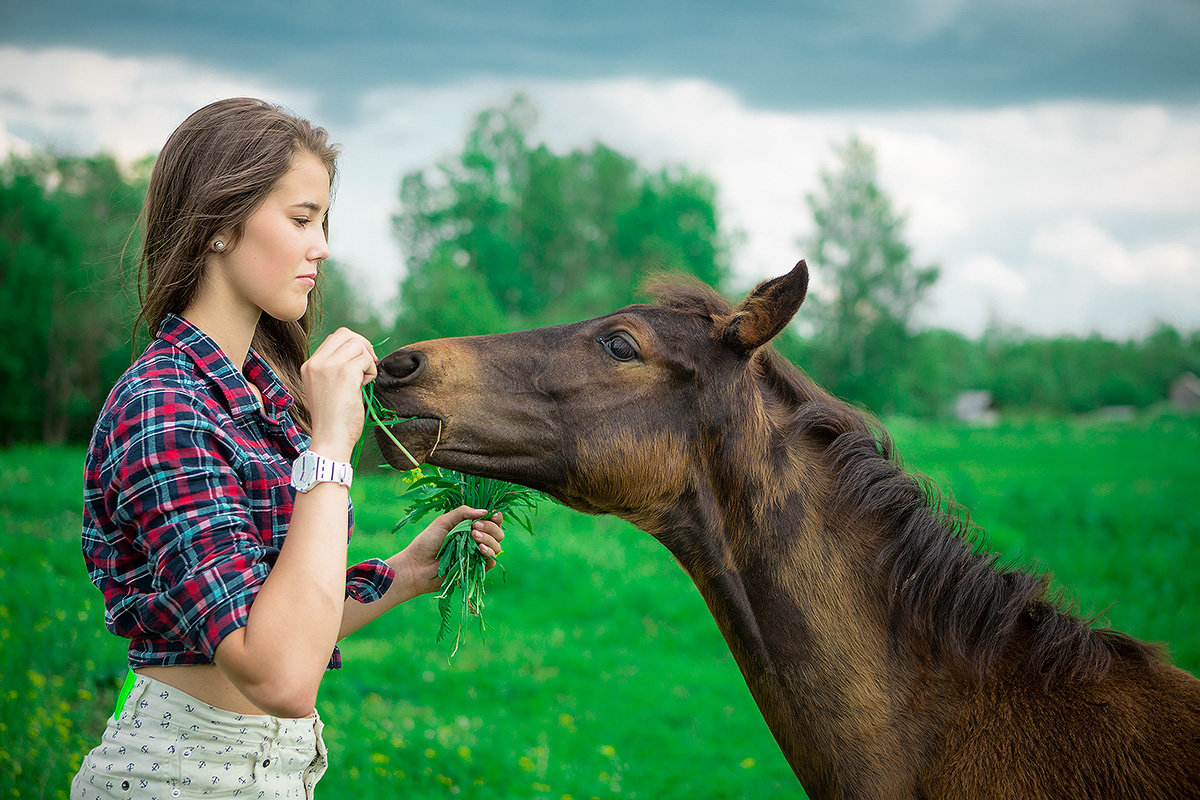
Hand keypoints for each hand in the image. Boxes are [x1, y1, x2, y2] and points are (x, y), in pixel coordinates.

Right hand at [301, 327, 376, 461]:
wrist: (330, 439)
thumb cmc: (333, 420)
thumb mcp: (327, 388)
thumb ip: (335, 369)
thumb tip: (359, 353)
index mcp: (309, 366)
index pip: (335, 338)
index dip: (354, 345)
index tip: (360, 364)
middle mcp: (316, 363)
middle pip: (346, 334)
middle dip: (363, 346)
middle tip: (368, 366)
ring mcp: (329, 367)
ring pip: (358, 345)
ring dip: (368, 361)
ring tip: (364, 380)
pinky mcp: (344, 374)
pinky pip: (366, 360)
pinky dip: (371, 371)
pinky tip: (365, 386)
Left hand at [399, 506, 504, 595]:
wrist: (417, 565)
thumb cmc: (427, 542)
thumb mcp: (444, 521)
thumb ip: (463, 513)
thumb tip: (485, 511)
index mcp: (470, 528)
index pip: (491, 522)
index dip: (495, 518)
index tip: (491, 515)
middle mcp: (476, 541)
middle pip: (498, 533)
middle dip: (490, 528)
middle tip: (475, 527)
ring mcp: (477, 556)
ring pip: (497, 546)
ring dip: (489, 539)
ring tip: (474, 537)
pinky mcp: (475, 570)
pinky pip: (491, 562)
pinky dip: (489, 553)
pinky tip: (480, 549)